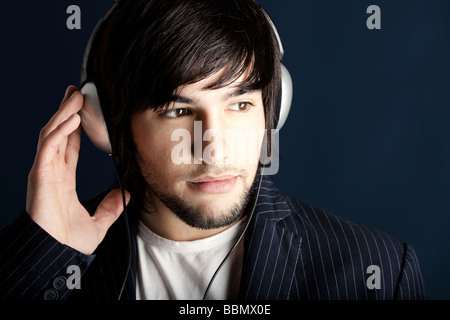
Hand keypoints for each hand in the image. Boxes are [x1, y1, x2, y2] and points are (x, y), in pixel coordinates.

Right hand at [26, 85, 129, 254]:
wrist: (58, 255)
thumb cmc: (69, 241)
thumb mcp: (98, 221)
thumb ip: (111, 206)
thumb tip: (126, 194)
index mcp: (63, 179)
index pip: (69, 145)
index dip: (75, 127)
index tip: (84, 110)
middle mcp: (52, 171)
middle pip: (59, 133)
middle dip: (67, 111)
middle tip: (77, 92)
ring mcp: (44, 172)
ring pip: (52, 135)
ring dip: (63, 114)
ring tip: (75, 96)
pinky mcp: (40, 176)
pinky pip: (48, 148)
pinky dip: (59, 131)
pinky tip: (71, 118)